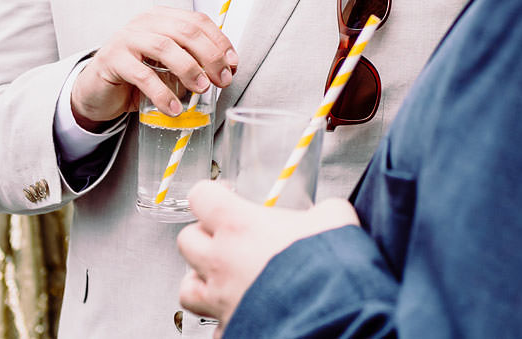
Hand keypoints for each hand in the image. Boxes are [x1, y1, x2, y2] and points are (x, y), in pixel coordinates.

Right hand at [70, 8, 237, 127]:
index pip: (198, 21)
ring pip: (164, 47)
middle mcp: (145, 22)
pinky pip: (141, 74)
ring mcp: (126, 38)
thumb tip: (225, 71)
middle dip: (209, 56)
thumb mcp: (168, 67)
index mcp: (162, 18)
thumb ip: (192, 63)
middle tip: (221, 79)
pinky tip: (173, 108)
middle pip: (185, 31)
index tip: (233, 65)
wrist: (99, 91)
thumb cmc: (138, 77)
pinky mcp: (112, 59)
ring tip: (202, 90)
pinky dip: (162, 93)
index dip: (219, 42)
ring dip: (189, 69)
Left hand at [178, 183, 359, 325]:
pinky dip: (224, 319)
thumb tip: (329, 214)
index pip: (201, 196)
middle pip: (187, 240)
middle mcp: (221, 262)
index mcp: (239, 226)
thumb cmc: (326, 269)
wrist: (330, 319)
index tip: (227, 197)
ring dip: (201, 281)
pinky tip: (243, 312)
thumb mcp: (334, 220)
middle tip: (226, 238)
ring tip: (222, 279)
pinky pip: (215, 325)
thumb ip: (323, 212)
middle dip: (204, 237)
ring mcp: (221, 300)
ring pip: (187, 288)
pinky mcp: (231, 329)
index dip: (213, 195)